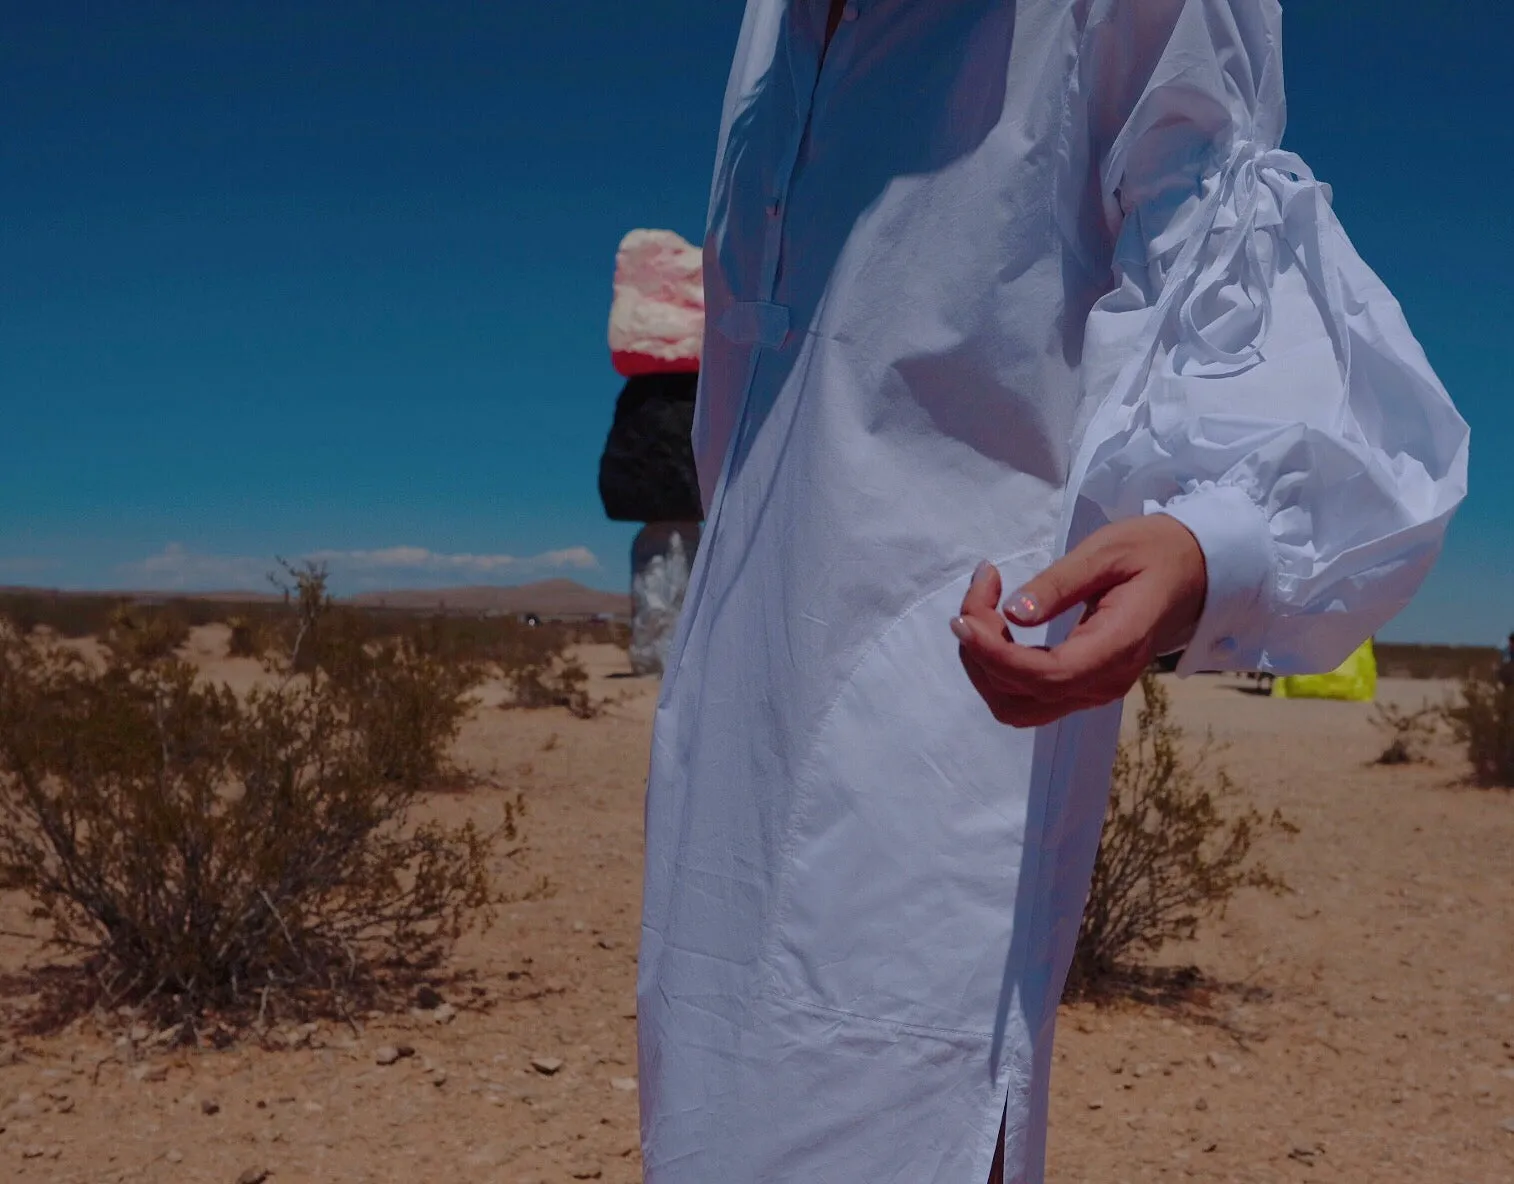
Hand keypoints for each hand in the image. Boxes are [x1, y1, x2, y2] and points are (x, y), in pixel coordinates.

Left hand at [950, 515, 1207, 726]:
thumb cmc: (1154, 552)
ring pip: (1015, 705)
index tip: (963, 619)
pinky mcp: (1082, 685)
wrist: (1194, 572)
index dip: (993, 655)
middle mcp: (1104, 683)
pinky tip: (995, 624)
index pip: (1043, 676)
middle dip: (980, 652)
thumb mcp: (1108, 551)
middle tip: (980, 589)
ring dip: (984, 664)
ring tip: (981, 606)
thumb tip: (1014, 614)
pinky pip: (1027, 694)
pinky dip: (999, 666)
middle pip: (1018, 697)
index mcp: (1116, 648)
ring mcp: (1093, 690)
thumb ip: (1060, 583)